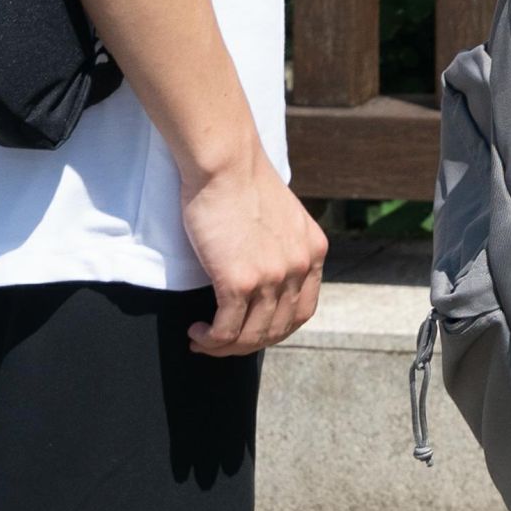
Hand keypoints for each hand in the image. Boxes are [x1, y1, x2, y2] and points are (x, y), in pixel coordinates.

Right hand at [179, 149, 327, 356]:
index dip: (276, 329)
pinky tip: (196, 331)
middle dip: (247, 344)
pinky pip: (226, 330)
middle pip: (278, 329)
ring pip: (251, 335)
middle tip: (220, 342)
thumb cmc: (242, 185)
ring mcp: (272, 276)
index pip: (303, 310)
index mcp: (313, 252)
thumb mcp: (283, 219)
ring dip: (224, 346)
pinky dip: (210, 339)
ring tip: (203, 339)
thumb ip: (283, 249)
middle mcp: (299, 267)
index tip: (250, 331)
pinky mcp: (240, 280)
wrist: (226, 164)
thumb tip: (266, 278)